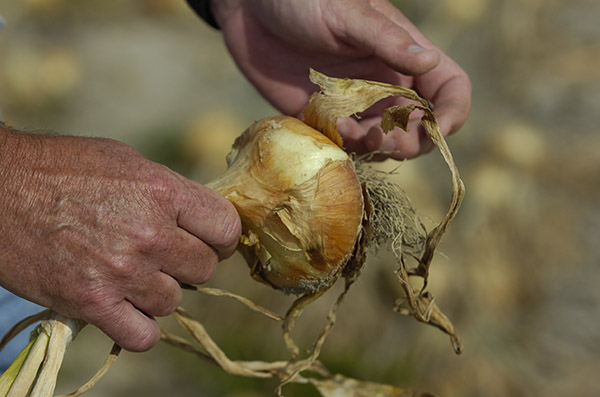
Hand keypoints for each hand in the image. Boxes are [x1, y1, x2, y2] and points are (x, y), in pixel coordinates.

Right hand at [0, 130, 240, 350]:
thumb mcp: (127, 162)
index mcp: (162, 191)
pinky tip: (124, 308)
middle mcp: (149, 233)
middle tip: (164, 256)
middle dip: (189, 264)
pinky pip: (142, 335)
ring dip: (158, 292)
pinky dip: (138, 327)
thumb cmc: (62, 168)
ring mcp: (121, 271)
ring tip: (131, 274)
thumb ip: (170, 192)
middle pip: (205, 269)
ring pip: (173, 301)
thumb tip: (200, 217)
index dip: (221, 237)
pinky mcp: (91, 302)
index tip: (208, 240)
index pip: (226, 228)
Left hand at [211, 0, 470, 158]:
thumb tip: (429, 61)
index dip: (453, 113)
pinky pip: (345, 144)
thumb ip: (386, 40)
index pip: (449, 90)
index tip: (440, 128)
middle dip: (410, 141)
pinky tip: (331, 129)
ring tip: (348, 129)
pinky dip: (345, 146)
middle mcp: (385, 85)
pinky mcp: (324, 118)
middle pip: (418, 129)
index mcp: (403, 56)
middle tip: (383, 138)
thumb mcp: (348, 14)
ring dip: (375, 147)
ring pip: (382, 142)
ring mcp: (355, 105)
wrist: (251, 7)